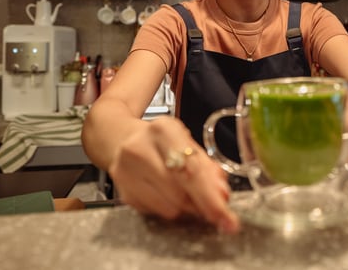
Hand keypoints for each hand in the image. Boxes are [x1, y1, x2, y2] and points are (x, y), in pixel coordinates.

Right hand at [107, 116, 239, 232]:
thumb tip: (221, 195)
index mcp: (163, 130)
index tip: (225, 216)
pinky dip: (169, 209)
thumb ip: (208, 168)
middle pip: (180, 193)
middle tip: (214, 208)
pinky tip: (167, 194)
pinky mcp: (123, 192)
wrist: (123, 139)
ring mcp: (126, 172)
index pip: (191, 170)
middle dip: (202, 205)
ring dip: (185, 208)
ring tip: (185, 192)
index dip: (210, 197)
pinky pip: (156, 213)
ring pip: (169, 208)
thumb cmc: (162, 142)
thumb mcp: (187, 143)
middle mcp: (140, 149)